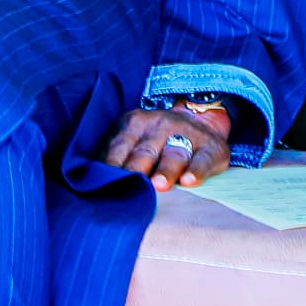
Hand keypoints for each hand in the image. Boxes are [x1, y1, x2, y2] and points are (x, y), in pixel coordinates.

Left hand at [104, 105, 232, 190]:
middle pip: (145, 151)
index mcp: (136, 123)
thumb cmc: (157, 140)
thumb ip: (116, 154)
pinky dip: (196, 171)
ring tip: (159, 185)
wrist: (201, 119)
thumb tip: (94, 179)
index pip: (120, 145)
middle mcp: (161, 125)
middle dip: (136, 169)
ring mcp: (187, 134)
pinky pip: (202, 160)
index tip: (105, 183)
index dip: (112, 165)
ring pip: (174, 154)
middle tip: (131, 186)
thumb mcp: (135, 137)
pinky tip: (190, 181)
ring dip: (165, 171)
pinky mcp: (211, 147)